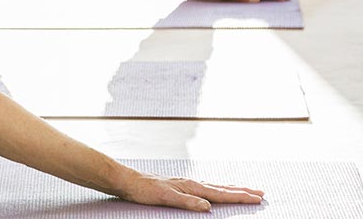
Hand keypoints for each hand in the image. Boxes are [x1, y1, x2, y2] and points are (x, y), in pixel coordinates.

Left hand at [119, 172, 263, 211]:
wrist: (128, 181)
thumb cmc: (145, 189)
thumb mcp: (166, 198)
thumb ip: (187, 202)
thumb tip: (208, 206)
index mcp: (191, 186)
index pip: (221, 193)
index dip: (240, 196)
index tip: (257, 198)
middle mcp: (191, 183)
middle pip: (222, 188)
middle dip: (241, 191)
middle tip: (260, 193)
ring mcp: (186, 184)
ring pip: (214, 187)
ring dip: (230, 189)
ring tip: (243, 190)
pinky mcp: (179, 186)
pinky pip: (204, 188)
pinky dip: (216, 190)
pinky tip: (214, 192)